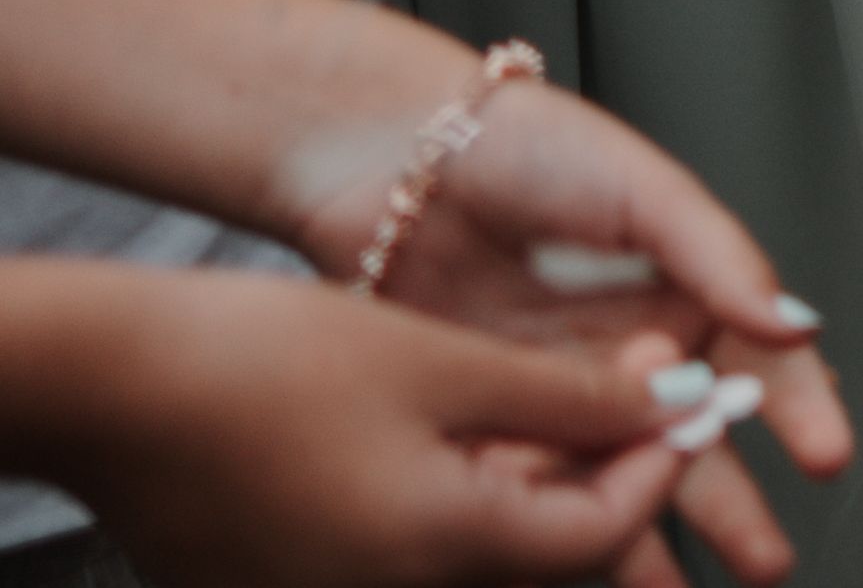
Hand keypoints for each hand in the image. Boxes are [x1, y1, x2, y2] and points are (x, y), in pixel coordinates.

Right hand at [15, 268, 704, 587]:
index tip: (691, 403)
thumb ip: (570, 394)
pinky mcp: (293, 580)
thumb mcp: (444, 362)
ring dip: (534, 482)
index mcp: (441, 551)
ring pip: (483, 545)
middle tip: (633, 396)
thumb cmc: (254, 366)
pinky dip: (457, 496)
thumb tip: (666, 404)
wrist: (106, 386)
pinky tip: (462, 430)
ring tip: (557, 399)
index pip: (603, 533)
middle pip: (547, 550)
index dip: (661, 464)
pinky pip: (410, 550)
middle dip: (605, 475)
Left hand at [268, 84, 843, 585]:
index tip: (822, 453)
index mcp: (679, 290)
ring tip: (676, 586)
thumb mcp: (643, 187)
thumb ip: (721, 256)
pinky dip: (551, 515)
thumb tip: (794, 319)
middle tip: (765, 557)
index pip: (754, 363)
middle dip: (733, 505)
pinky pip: (531, 475)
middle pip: (690, 440)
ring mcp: (554, 386)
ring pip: (613, 473)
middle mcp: (622, 348)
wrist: (384, 153)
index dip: (795, 410)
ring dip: (645, 533)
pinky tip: (574, 549)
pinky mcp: (485, 412)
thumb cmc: (519, 141)